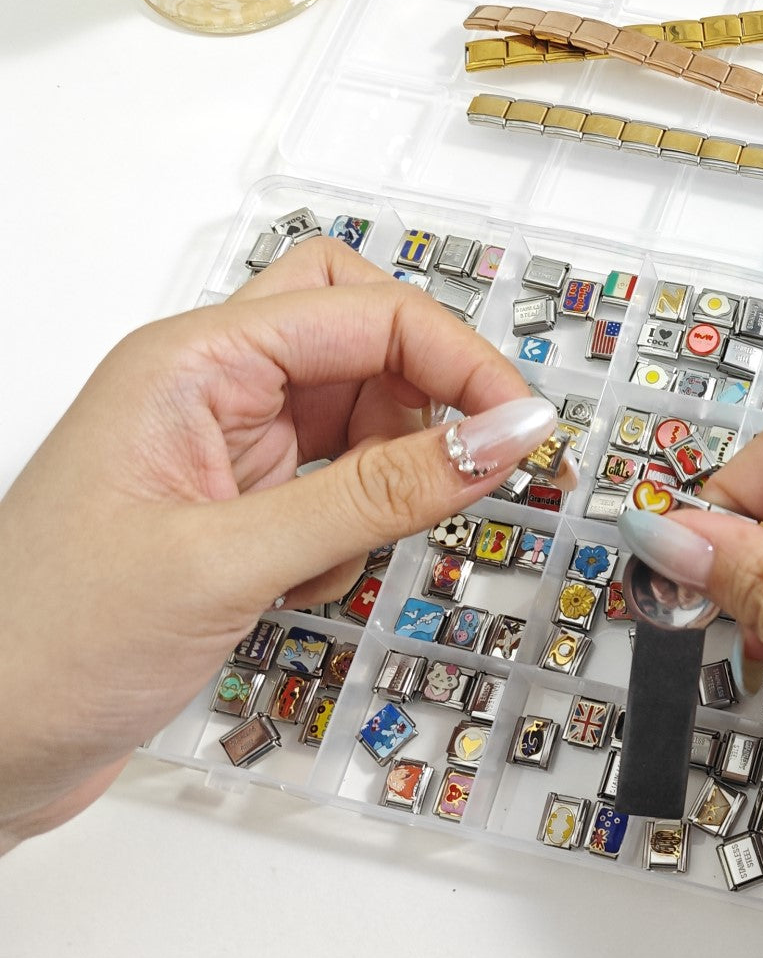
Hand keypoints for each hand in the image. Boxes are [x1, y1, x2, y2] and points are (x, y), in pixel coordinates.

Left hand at [0, 239, 557, 850]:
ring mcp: (229, 449)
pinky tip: (304, 582)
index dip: (458, 359)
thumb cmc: (46, 644)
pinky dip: (353, 530)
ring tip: (342, 552)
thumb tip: (497, 437)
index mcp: (193, 362)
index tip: (521, 426)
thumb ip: (378, 494)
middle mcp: (213, 390)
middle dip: (422, 393)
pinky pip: (341, 484)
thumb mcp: (231, 561)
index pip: (365, 313)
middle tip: (460, 460)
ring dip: (386, 477)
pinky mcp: (241, 507)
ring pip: (360, 413)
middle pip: (361, 332)